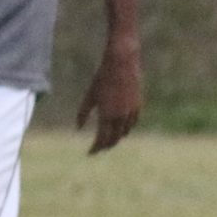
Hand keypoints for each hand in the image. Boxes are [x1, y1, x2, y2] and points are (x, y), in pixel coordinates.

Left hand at [77, 37, 141, 153]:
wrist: (122, 63)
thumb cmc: (102, 77)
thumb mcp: (90, 95)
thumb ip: (83, 113)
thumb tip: (78, 128)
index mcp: (107, 115)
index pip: (101, 139)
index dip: (95, 148)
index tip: (90, 153)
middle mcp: (120, 116)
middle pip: (114, 139)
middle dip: (106, 145)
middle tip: (99, 148)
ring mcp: (131, 112)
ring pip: (125, 132)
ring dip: (116, 137)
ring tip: (109, 139)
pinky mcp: (138, 105)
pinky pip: (133, 123)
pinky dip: (126, 128)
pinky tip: (121, 128)